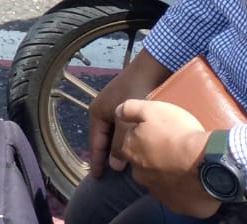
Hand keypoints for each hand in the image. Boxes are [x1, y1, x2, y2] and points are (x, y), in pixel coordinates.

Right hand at [89, 47, 169, 170]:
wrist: (151, 69)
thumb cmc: (135, 94)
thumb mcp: (126, 123)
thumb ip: (121, 145)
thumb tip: (115, 165)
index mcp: (97, 112)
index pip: (95, 142)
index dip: (96, 160)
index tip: (97, 176)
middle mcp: (104, 109)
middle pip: (104, 137)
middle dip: (108, 154)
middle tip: (111, 173)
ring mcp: (116, 106)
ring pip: (116, 132)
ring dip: (120, 146)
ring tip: (125, 163)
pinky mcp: (128, 104)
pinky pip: (124, 126)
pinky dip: (128, 137)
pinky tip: (136, 145)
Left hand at [111, 99, 217, 217]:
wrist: (209, 162)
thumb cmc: (178, 133)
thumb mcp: (151, 109)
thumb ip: (129, 109)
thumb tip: (117, 112)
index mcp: (130, 151)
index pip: (131, 143)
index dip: (145, 137)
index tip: (160, 134)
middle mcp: (139, 175)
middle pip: (143, 164)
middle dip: (154, 157)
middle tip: (174, 149)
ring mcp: (158, 193)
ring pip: (159, 181)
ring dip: (167, 174)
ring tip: (185, 164)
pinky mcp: (177, 206)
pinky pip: (177, 197)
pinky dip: (182, 189)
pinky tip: (193, 180)